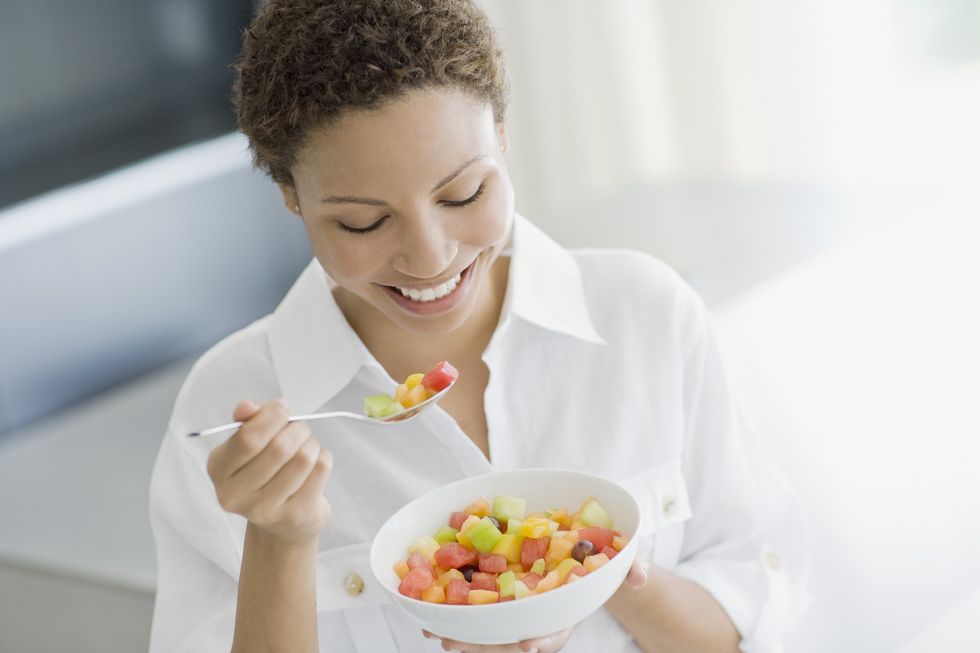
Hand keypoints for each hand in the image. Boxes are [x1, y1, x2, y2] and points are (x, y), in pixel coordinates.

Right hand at [207, 399, 332, 543]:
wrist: (281, 520)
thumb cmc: (264, 471)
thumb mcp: (248, 444)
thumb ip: (247, 421)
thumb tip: (247, 406)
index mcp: (218, 469)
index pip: (248, 439)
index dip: (271, 417)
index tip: (282, 407)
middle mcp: (235, 495)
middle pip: (280, 448)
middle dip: (296, 428)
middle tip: (299, 428)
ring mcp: (265, 509)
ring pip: (304, 458)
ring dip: (311, 443)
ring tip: (306, 446)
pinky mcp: (295, 515)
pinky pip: (320, 470)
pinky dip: (323, 457)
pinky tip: (314, 463)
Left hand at [422, 554, 649, 651]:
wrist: (597, 555)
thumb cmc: (612, 560)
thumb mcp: (627, 559)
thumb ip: (633, 565)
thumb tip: (639, 574)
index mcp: (570, 608)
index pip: (557, 630)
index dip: (544, 639)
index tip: (529, 646)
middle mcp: (543, 614)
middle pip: (513, 637)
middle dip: (485, 644)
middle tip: (454, 644)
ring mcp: (524, 608)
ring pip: (492, 628)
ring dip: (463, 632)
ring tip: (435, 631)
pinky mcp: (507, 594)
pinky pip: (481, 606)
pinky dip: (457, 609)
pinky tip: (432, 609)